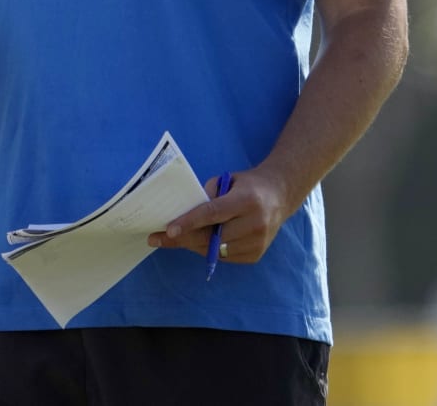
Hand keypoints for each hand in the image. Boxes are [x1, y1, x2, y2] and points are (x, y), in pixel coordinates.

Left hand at [146, 168, 300, 264]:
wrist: (279, 196)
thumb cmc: (246, 185)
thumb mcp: (227, 180)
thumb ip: (207, 195)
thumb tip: (183, 216)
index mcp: (247, 201)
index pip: (213, 213)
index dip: (189, 222)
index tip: (168, 230)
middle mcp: (255, 224)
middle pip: (211, 237)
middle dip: (182, 238)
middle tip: (157, 239)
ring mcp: (257, 243)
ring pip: (215, 250)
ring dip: (194, 244)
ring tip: (179, 236)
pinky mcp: (256, 255)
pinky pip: (223, 257)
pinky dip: (209, 249)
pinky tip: (202, 239)